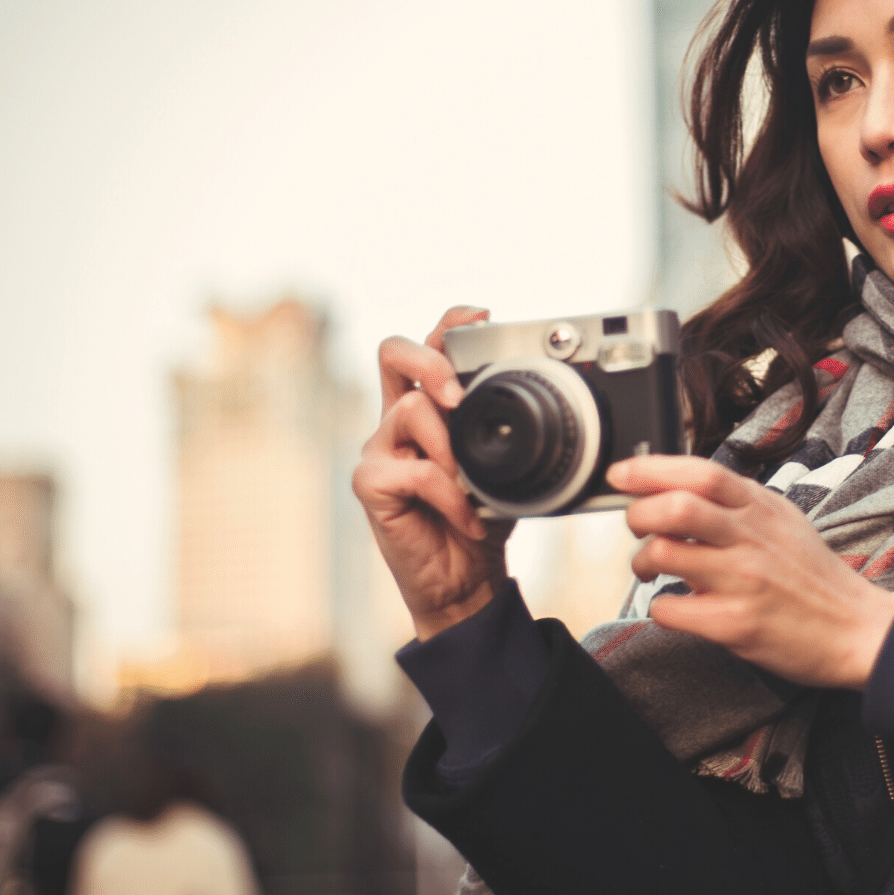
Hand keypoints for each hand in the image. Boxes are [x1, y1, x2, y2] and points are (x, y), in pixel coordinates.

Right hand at [353, 306, 513, 640]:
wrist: (463, 580)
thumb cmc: (481, 519)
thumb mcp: (503, 467)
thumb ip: (500, 431)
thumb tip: (524, 396)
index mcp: (428, 406)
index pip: (427, 346)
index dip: (448, 322)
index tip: (483, 315)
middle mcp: (396, 418)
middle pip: (393, 352)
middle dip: (431, 360)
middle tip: (461, 394)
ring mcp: (379, 448)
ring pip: (410, 409)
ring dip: (453, 448)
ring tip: (473, 485)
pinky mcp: (369, 482)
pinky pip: (415, 468)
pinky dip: (450, 494)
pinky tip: (467, 517)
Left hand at [612, 455, 893, 689]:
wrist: (857, 630)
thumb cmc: (813, 577)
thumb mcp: (782, 520)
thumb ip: (735, 502)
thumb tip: (677, 485)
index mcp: (760, 508)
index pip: (699, 473)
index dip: (650, 469)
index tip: (620, 474)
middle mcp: (751, 538)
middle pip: (674, 508)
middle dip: (637, 515)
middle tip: (637, 528)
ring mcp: (743, 581)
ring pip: (664, 555)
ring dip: (641, 562)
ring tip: (649, 571)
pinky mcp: (736, 624)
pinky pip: (670, 609)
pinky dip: (659, 608)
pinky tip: (675, 607)